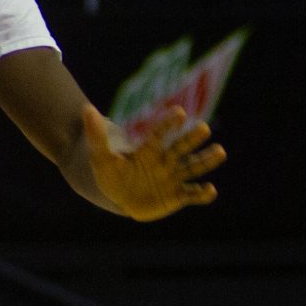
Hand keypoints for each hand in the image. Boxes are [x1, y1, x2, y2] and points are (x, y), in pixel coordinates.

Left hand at [83, 104, 223, 220]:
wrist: (119, 197)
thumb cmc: (111, 174)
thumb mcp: (100, 156)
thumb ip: (96, 134)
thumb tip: (86, 108)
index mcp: (148, 149)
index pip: (159, 134)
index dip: (168, 124)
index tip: (179, 112)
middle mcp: (165, 160)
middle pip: (181, 147)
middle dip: (192, 138)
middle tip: (204, 127)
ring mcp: (173, 177)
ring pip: (193, 166)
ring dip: (206, 160)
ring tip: (220, 152)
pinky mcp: (178, 195)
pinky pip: (192, 194)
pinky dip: (202, 193)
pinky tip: (210, 190)